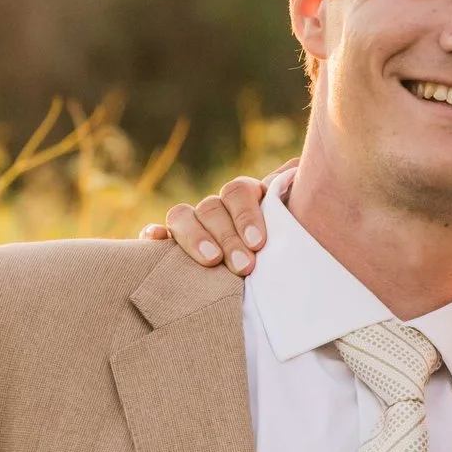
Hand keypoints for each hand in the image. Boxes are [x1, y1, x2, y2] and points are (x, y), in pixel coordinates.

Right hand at [137, 165, 286, 275]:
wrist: (263, 286)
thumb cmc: (281, 257)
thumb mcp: (290, 232)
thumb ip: (291, 204)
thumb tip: (299, 165)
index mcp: (244, 199)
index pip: (238, 192)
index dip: (246, 214)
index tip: (258, 243)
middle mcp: (216, 209)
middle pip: (212, 207)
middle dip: (228, 236)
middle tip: (244, 266)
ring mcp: (190, 226)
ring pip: (181, 215)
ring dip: (195, 237)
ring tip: (212, 262)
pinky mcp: (168, 247)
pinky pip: (154, 234)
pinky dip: (152, 236)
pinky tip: (156, 242)